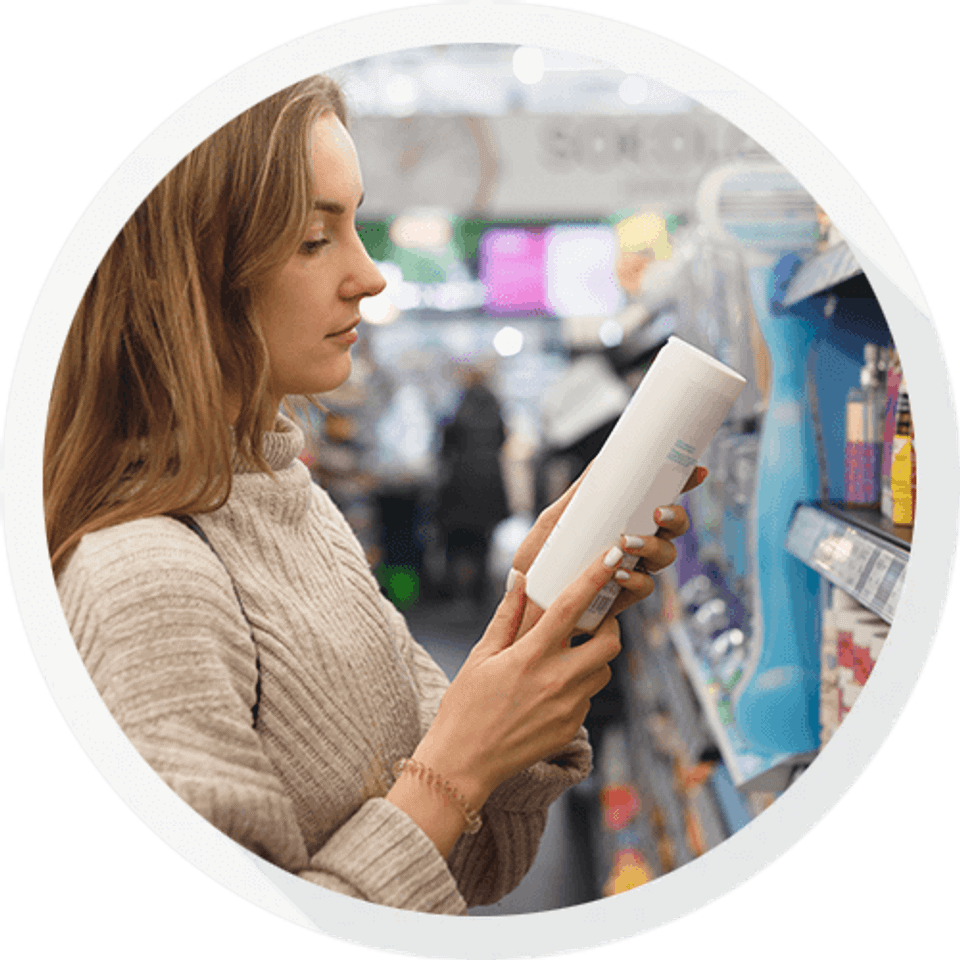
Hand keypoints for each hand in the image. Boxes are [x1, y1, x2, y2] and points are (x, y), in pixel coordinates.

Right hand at [411, 549, 623, 814]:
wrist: (464, 765)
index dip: (595, 577)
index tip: (612, 555)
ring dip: (594, 657)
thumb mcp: (480, 656)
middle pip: (610, 642)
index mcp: (530, 656)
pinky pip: (589, 697)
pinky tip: (551, 689)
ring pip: (603, 670)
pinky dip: (579, 684)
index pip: (572, 607)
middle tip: (593, 620)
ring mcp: (568, 708)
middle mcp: (556, 680)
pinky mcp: (571, 728)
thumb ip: (507, 617)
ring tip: (566, 656)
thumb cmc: (465, 707)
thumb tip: (520, 579)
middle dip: (609, 625)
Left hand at [510, 463, 707, 638]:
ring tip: (627, 542)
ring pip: (665, 556)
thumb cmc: (538, 558)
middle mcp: (634, 544)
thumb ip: (578, 494)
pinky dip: (637, 579)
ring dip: (654, 546)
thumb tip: (600, 461)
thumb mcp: (555, 520)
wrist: (524, 601)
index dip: (683, 485)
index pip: (659, 499)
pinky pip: (645, 587)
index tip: (696, 471)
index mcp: (623, 520)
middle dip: (675, 518)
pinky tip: (619, 573)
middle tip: (656, 513)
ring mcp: (632, 569)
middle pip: (673, 528)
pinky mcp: (623, 597)